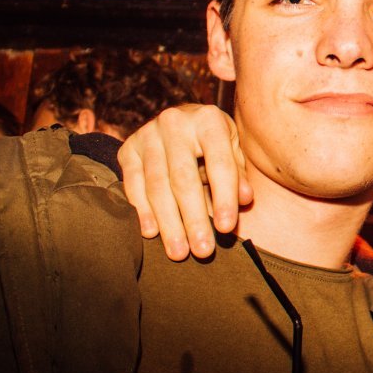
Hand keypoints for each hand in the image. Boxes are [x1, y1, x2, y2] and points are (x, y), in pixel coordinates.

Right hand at [117, 103, 250, 260]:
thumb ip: (238, 175)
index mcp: (209, 120)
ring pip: (157, 186)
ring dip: (169, 223)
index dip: (224, 198)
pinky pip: (133, 185)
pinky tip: (151, 233)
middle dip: (194, 218)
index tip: (226, 228)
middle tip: (203, 250)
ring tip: (179, 252)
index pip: (220, 164)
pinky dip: (142, 211)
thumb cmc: (214, 143)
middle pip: (184, 179)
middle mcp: (175, 122)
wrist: (181, 120)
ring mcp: (148, 134)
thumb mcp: (233, 151)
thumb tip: (245, 199)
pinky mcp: (128, 149)